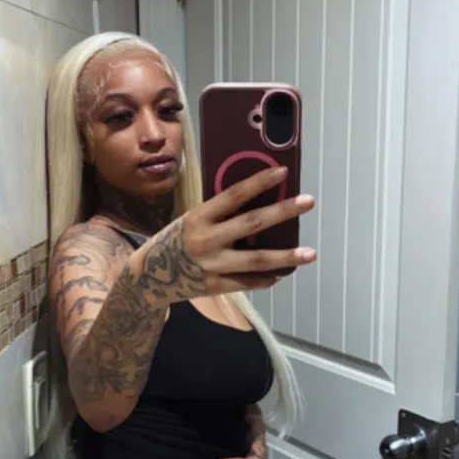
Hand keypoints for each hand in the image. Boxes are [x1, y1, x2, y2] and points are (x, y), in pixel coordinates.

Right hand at [128, 166, 315, 305]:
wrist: (148, 277)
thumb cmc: (174, 241)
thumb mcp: (190, 220)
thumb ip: (218, 214)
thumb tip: (256, 202)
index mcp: (198, 217)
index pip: (234, 195)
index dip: (259, 182)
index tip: (282, 172)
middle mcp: (206, 240)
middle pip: (252, 224)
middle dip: (283, 211)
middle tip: (308, 201)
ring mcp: (212, 266)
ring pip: (257, 260)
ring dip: (286, 257)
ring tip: (310, 253)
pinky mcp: (214, 286)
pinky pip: (247, 283)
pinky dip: (265, 279)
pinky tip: (281, 274)